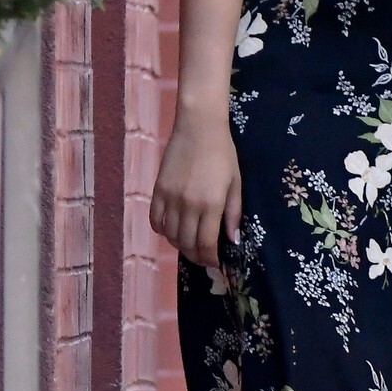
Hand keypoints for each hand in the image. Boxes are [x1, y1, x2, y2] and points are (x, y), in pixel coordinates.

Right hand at [150, 114, 241, 266]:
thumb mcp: (235, 183)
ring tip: (190, 245)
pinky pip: (156, 220)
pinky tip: (172, 230)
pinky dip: (163, 230)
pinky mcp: (158, 190)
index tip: (216, 263)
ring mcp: (170, 198)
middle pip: (187, 244)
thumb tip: (233, 240)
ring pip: (170, 235)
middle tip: (204, 257)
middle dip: (196, 256)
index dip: (210, 259)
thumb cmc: (223, 153)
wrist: (198, 127)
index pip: (206, 243)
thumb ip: (233, 213)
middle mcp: (188, 205)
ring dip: (180, 245)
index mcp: (211, 204)